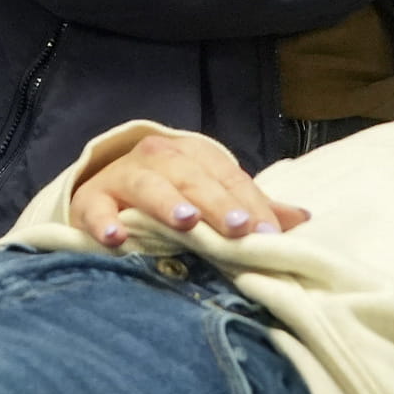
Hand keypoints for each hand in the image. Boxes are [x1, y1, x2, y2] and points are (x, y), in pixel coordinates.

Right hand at [71, 130, 311, 248]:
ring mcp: (122, 177)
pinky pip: (95, 209)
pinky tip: (115, 237)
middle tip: (237, 226)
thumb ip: (252, 208)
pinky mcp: (90, 200)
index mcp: (195, 156)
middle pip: (192, 178)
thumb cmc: (171, 195)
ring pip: (147, 186)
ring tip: (186, 223)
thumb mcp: (211, 195)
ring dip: (167, 204)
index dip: (250, 204)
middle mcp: (159, 159)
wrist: (107, 187)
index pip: (228, 178)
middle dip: (217, 203)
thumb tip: (303, 219)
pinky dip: (103, 221)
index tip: (267, 234)